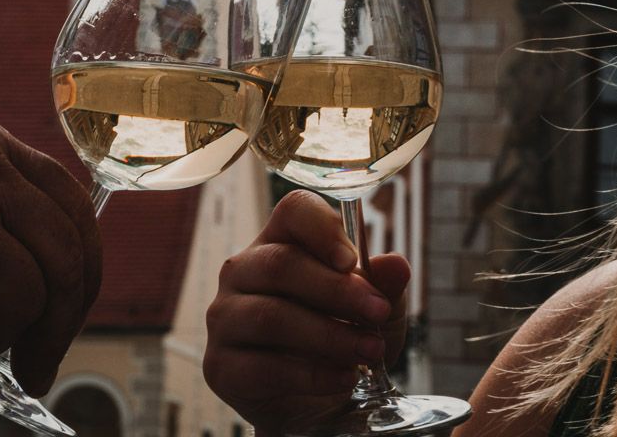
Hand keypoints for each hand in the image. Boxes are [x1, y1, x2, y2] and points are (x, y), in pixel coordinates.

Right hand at [203, 190, 409, 435]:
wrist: (315, 406)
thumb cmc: (340, 342)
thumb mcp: (373, 314)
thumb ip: (382, 286)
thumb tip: (396, 264)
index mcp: (278, 242)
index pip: (293, 211)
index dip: (322, 229)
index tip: (352, 260)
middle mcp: (241, 272)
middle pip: (281, 264)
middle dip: (337, 291)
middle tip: (378, 313)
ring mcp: (224, 317)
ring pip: (271, 317)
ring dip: (329, 336)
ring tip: (369, 352)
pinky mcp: (220, 365)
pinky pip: (263, 366)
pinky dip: (311, 375)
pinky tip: (342, 378)